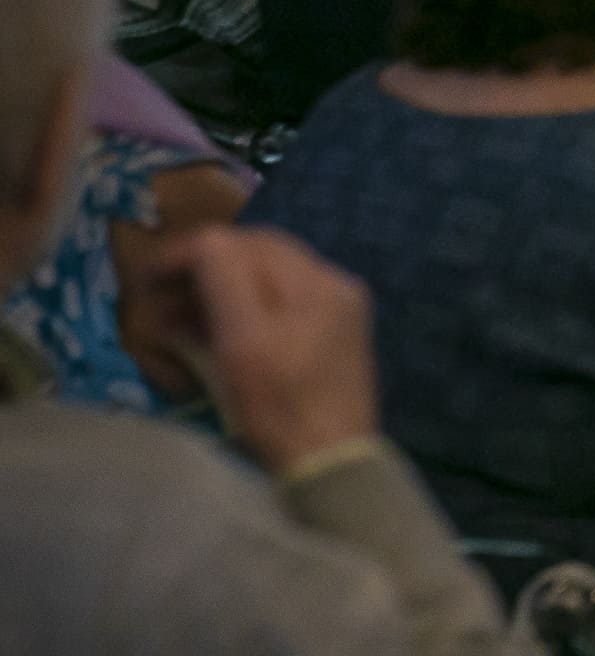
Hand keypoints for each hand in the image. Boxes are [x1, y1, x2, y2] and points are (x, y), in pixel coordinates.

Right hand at [160, 226, 380, 475]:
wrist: (331, 462)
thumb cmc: (279, 408)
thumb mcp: (242, 344)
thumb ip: (224, 283)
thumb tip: (200, 245)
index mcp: (313, 282)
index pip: (241, 243)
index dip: (189, 251)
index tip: (146, 273)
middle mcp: (332, 283)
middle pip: (257, 253)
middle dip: (203, 265)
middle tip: (160, 291)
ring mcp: (337, 307)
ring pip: (268, 275)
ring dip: (221, 284)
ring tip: (177, 312)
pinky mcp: (334, 332)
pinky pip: (282, 299)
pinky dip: (245, 304)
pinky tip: (213, 326)